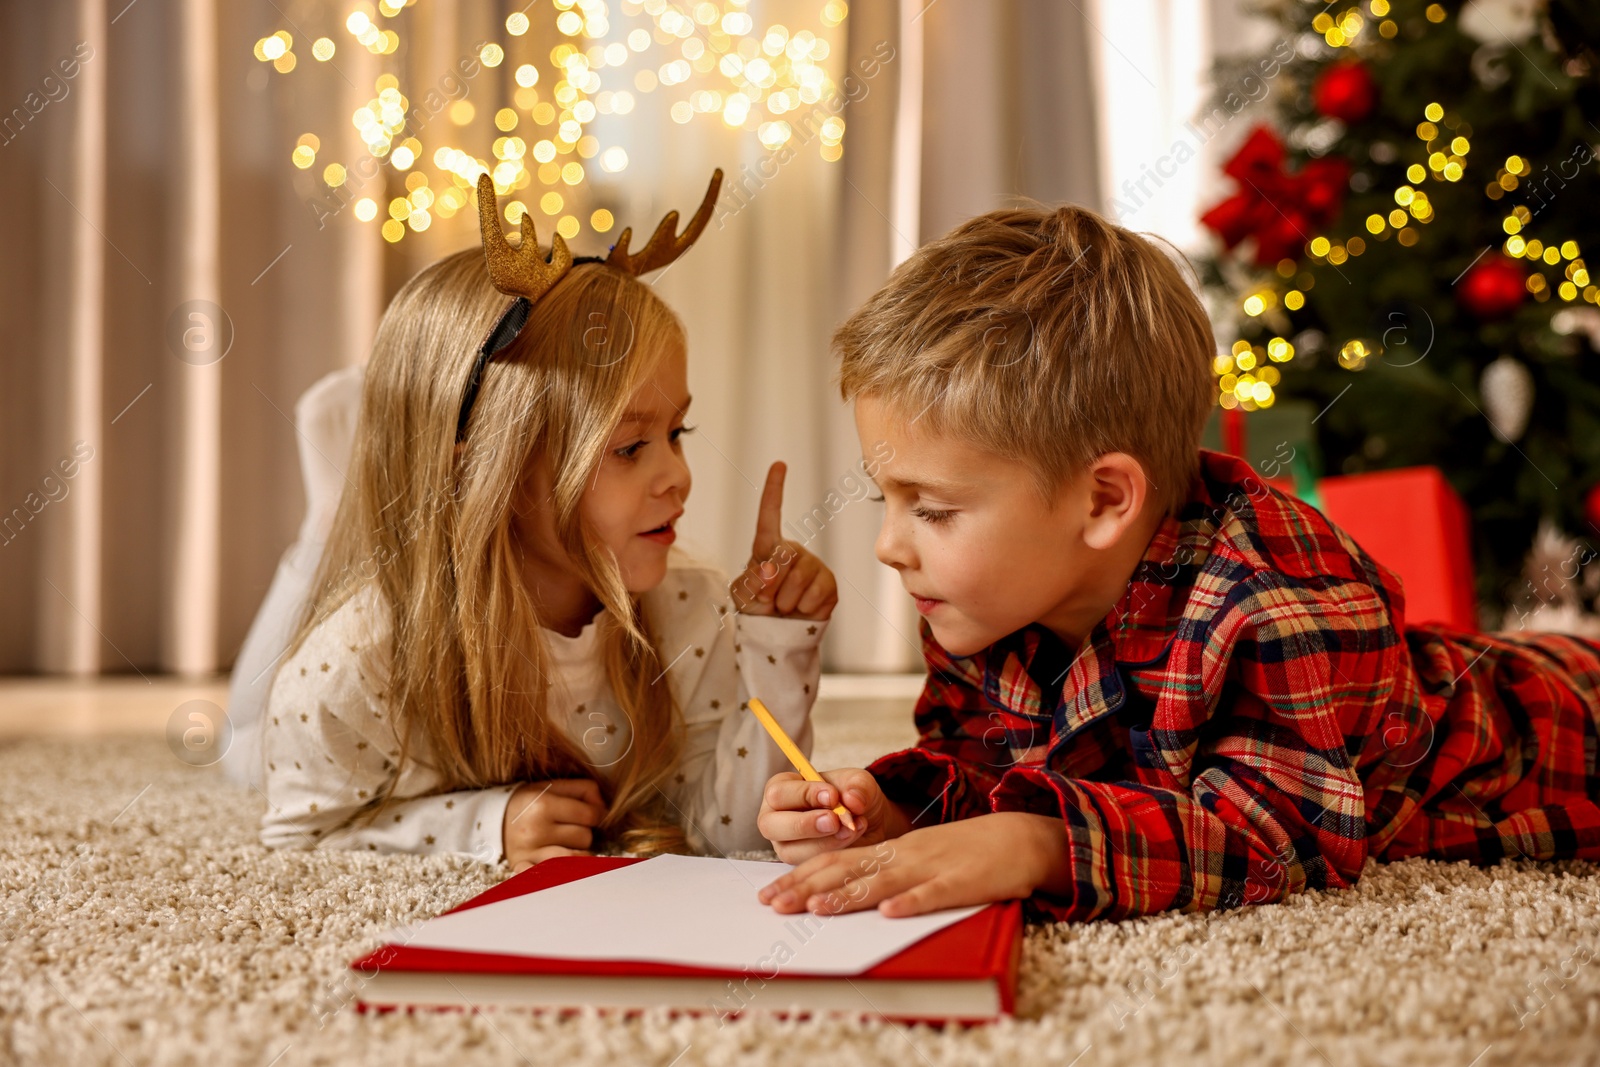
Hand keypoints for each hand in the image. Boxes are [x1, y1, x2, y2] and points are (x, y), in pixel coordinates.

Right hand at [502, 779, 605, 873]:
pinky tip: (563, 862)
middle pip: (585, 837)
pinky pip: (558, 875)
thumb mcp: (553, 786)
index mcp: (543, 805)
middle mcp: (535, 830)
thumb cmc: (530, 802)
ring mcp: (530, 854)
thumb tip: (604, 808)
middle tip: (570, 827)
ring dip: (578, 851)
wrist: (494, 820)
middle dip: (583, 831)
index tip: (590, 813)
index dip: (597, 814)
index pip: (591, 815)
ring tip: (569, 844)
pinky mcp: (525, 870)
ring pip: (576, 858)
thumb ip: (584, 789)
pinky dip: (566, 870)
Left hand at [729, 462, 837, 620]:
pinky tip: (802, 610)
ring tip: (784, 607)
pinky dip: (804, 608)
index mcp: (768, 548)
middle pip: (784, 557)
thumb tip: (770, 568)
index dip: (774, 490)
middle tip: (769, 600)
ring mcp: (813, 566)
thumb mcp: (743, 594)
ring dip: (786, 600)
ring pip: (799, 578)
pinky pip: (816, 594)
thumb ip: (751, 579)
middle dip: (771, 584)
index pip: (769, 516)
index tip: (779, 464)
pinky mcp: (829, 584)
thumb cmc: (757, 609)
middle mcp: (793, 551)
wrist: (778, 635)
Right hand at [756, 768, 909, 863]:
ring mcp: (784, 844)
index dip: (804, 795)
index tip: (833, 796)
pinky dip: (832, 853)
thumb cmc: (852, 795)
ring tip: (851, 829)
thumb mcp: (859, 782)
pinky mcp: (798, 864)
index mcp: (781, 788)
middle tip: (834, 821)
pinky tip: (852, 838)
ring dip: (823, 842)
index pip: (779, 793)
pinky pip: (808, 865)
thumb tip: (853, 800)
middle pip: (770, 825)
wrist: (867, 820)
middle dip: (803, 824)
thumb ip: (858, 785)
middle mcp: (775, 817)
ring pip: (790, 851)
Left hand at [756, 812, 1068, 917]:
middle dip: (808, 888)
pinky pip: (934, 894)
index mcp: (892, 850)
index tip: (769, 893)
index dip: (802, 877)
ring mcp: (932, 866)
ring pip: (884, 880)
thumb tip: (843, 892)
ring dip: (849, 895)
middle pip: (849, 869)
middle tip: (773, 904)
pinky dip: (911, 902)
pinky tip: (890, 912)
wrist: (1018, 838)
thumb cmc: (965, 852)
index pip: (837, 861)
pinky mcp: (962, 881)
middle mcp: (905, 855)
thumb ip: (884, 870)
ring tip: (817, 909)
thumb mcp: (918, 856)